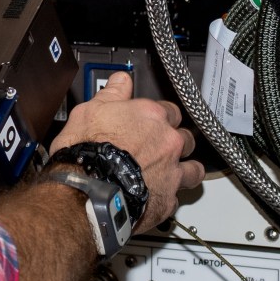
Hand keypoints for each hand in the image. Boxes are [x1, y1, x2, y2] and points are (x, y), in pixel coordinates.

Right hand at [50, 70, 200, 230]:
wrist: (86, 192)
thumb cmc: (86, 153)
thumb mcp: (90, 111)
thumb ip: (111, 94)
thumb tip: (120, 80)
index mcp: (152, 116)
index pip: (170, 110)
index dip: (161, 117)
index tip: (151, 123)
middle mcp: (168, 142)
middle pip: (186, 138)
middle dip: (175, 143)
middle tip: (157, 149)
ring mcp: (171, 172)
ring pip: (193, 170)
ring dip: (184, 171)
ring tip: (169, 174)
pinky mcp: (167, 200)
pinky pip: (176, 198)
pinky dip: (167, 198)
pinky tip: (154, 198)